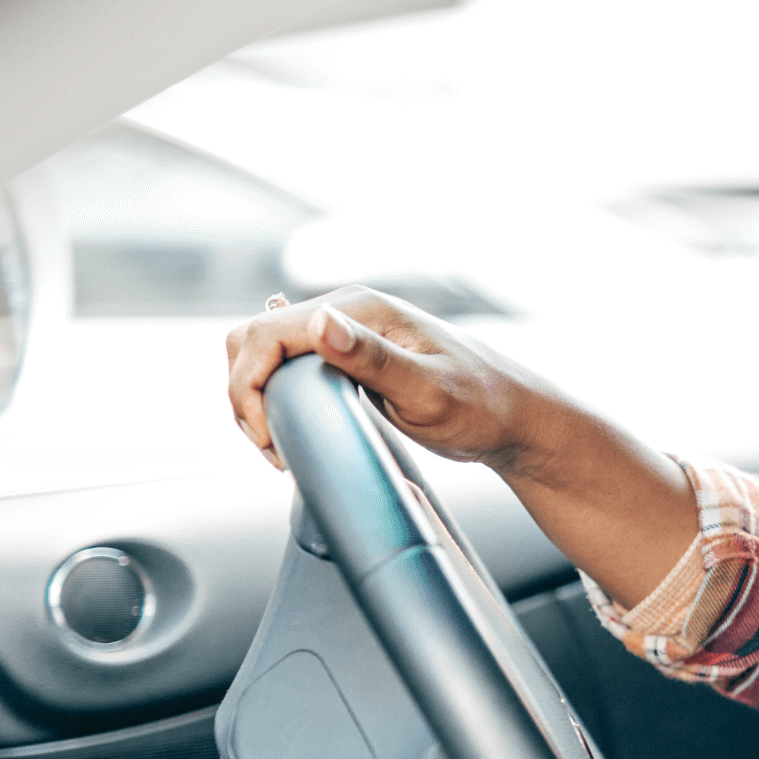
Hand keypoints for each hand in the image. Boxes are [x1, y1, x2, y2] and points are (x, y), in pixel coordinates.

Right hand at [226, 286, 542, 473]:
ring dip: (256, 400)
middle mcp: (348, 314)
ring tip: (280, 448)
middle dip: (245, 394)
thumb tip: (322, 323)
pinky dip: (275, 399)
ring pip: (264, 355)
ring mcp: (346, 334)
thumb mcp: (428, 390)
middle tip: (272, 448)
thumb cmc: (482, 406)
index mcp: (360, 311)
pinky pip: (288, 369)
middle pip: (253, 340)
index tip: (267, 438)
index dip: (249, 387)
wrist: (513, 418)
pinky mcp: (349, 358)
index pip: (266, 334)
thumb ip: (374, 359)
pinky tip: (293, 431)